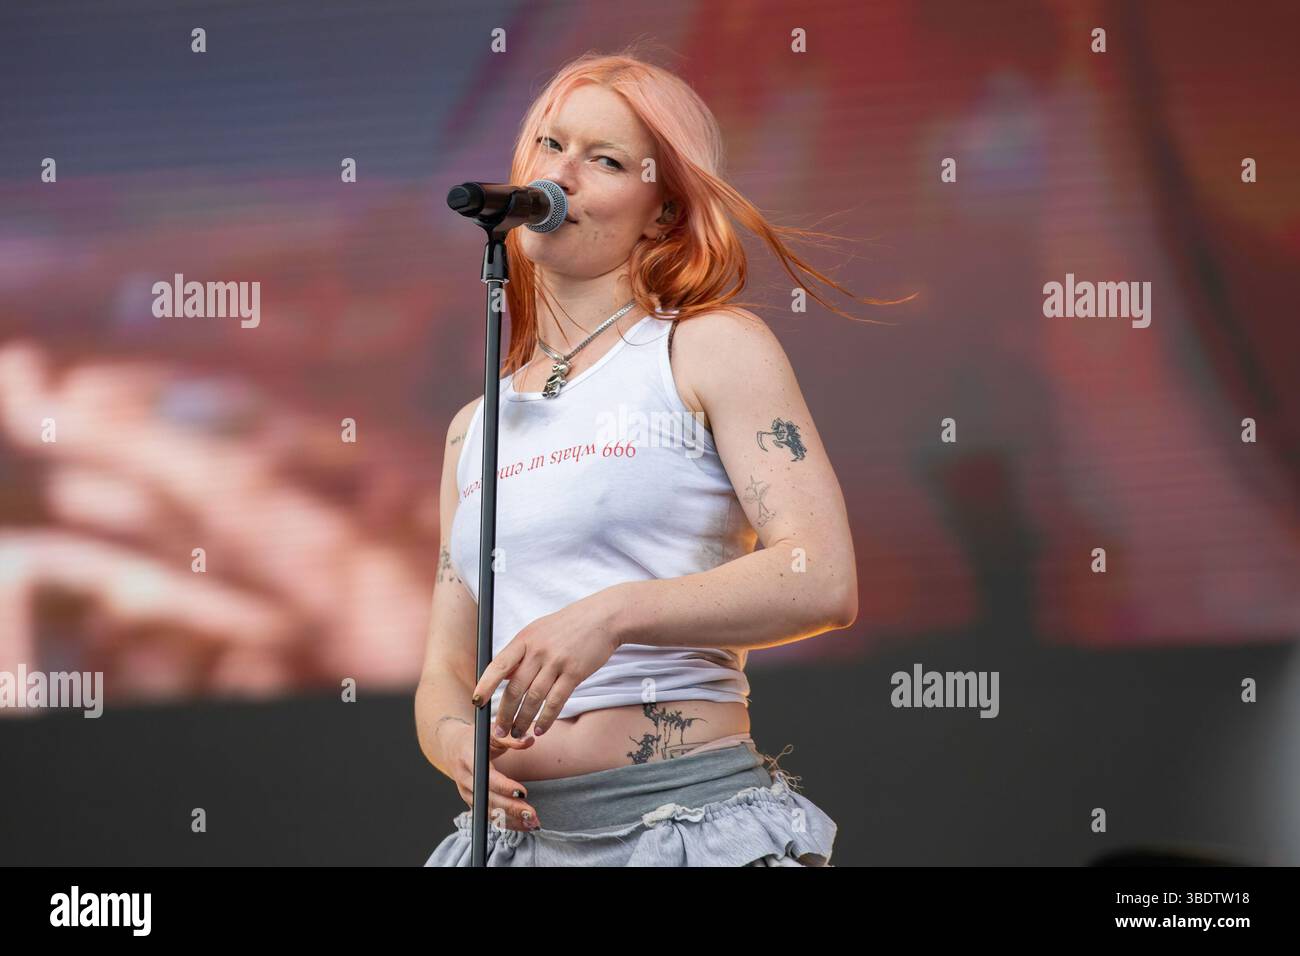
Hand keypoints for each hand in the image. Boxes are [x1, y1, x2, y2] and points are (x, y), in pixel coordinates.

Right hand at [444, 722, 541, 831]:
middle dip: (511, 808)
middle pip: (488, 799)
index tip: (523, 792)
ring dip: (510, 820)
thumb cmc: (475, 739)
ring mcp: (466, 793)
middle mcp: (465, 779)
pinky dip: (505, 822)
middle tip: (531, 814)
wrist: (453, 746)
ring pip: (487, 811)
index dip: (505, 787)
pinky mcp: (471, 801)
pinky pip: (487, 816)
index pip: (487, 778)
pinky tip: (522, 824)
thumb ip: (511, 737)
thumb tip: (529, 740)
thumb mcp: (491, 732)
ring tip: (531, 823)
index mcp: (468, 758)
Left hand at [471, 588, 624, 739]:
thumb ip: (521, 652)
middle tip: (500, 731)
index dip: (485, 685)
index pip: (498, 665)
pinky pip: (556, 701)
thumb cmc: (568, 625)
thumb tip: (503, 676)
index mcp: (524, 639)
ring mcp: (556, 662)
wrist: (602, 617)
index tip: (477, 703)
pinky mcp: (574, 672)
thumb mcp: (538, 631)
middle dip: (505, 714)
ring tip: (518, 733)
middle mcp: (538, 651)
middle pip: (515, 688)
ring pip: (534, 698)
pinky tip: (541, 728)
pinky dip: (547, 718)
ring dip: (524, 720)